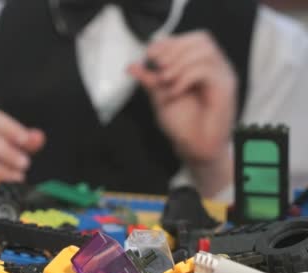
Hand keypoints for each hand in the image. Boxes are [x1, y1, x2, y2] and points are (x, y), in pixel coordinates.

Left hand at [129, 31, 235, 195]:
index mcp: (200, 66)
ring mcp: (223, 76)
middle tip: (157, 67)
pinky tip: (174, 91)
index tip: (149, 55)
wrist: (194, 148)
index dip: (169, 42)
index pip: (191, 39)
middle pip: (200, 39)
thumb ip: (149, 80)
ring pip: (204, 51)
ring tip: (165, 80)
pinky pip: (206, 71)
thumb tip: (132, 66)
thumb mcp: (160, 97)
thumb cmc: (183, 125)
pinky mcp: (225, 88)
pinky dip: (185, 78)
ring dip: (179, 63)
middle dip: (174, 50)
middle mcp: (215, 68)